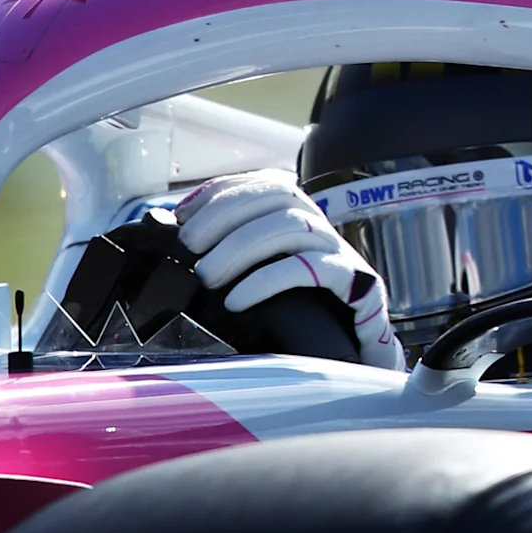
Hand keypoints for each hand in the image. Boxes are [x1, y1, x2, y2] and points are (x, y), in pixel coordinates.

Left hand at [176, 170, 405, 369]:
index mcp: (300, 214)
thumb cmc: (303, 309)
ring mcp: (339, 250)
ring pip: (290, 227)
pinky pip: (310, 269)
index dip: (221, 192)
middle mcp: (322, 224)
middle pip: (276, 197)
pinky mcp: (354, 281)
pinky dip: (266, 280)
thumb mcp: (264, 273)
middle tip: (189, 248)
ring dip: (240, 248)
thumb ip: (231, 251)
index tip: (182, 217)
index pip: (262, 182)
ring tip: (208, 277)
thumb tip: (176, 233)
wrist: (354, 350)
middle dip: (225, 217)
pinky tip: (237, 300)